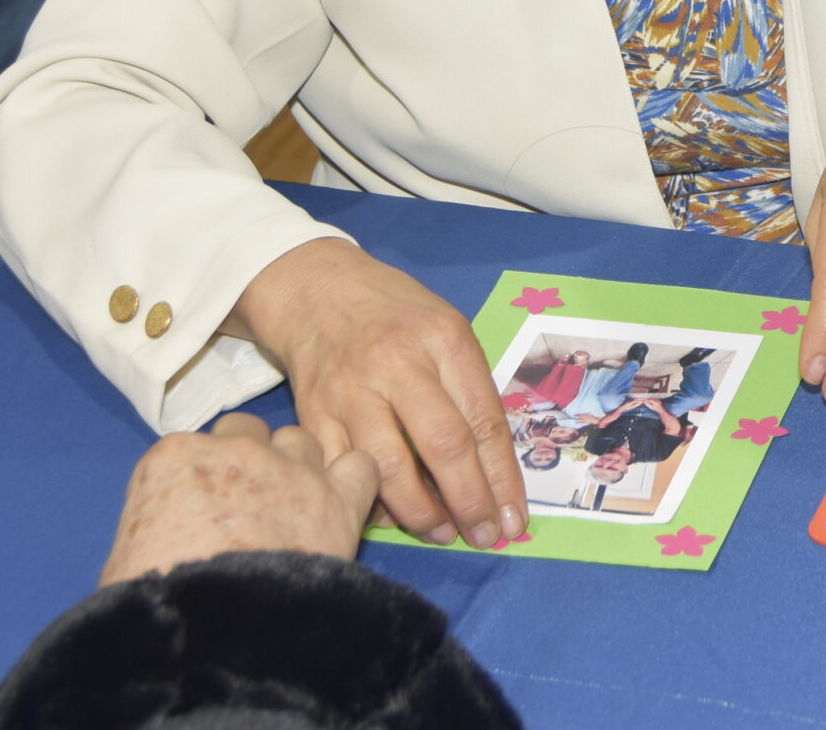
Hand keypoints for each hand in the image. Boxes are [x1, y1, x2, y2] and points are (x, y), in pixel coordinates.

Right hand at [98, 413, 378, 585]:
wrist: (213, 634)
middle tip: (250, 508)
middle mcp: (236, 448)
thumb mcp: (126, 561)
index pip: (196, 447)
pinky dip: (354, 483)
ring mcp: (291, 468)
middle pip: (249, 432)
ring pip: (303, 441)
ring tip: (295, 512)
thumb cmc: (153, 606)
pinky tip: (343, 510)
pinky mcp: (338, 498)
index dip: (205, 478)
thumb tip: (166, 539)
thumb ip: (151, 527)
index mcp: (173, 457)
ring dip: (299, 467)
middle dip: (250, 460)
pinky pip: (361, 466)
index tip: (207, 510)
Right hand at [225, 239, 525, 549]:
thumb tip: (492, 471)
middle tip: (483, 536)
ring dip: (420, 513)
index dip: (501, 478)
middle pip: (442, 445)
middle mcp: (398, 363)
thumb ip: (468, 390)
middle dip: (469, 501)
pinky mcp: (311, 413)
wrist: (316, 289)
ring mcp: (350, 390)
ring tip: (442, 533)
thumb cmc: (396, 314)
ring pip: (388, 467)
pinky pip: (343, 470)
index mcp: (444, 339)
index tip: (514, 520)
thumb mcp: (447, 331)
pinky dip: (368, 502)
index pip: (483, 419)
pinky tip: (389, 517)